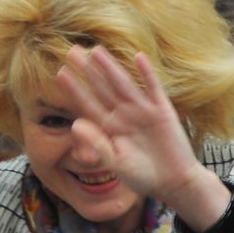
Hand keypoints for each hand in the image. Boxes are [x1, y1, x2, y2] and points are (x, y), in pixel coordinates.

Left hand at [54, 47, 230, 230]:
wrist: (173, 182)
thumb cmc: (142, 175)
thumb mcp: (116, 162)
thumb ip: (97, 143)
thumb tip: (75, 124)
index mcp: (109, 128)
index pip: (88, 104)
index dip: (75, 89)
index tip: (60, 73)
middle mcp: (123, 115)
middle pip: (102, 88)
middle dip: (87, 70)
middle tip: (72, 51)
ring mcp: (142, 111)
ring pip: (122, 84)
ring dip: (110, 67)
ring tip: (96, 50)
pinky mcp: (162, 110)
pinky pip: (153, 88)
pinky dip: (146, 73)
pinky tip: (137, 57)